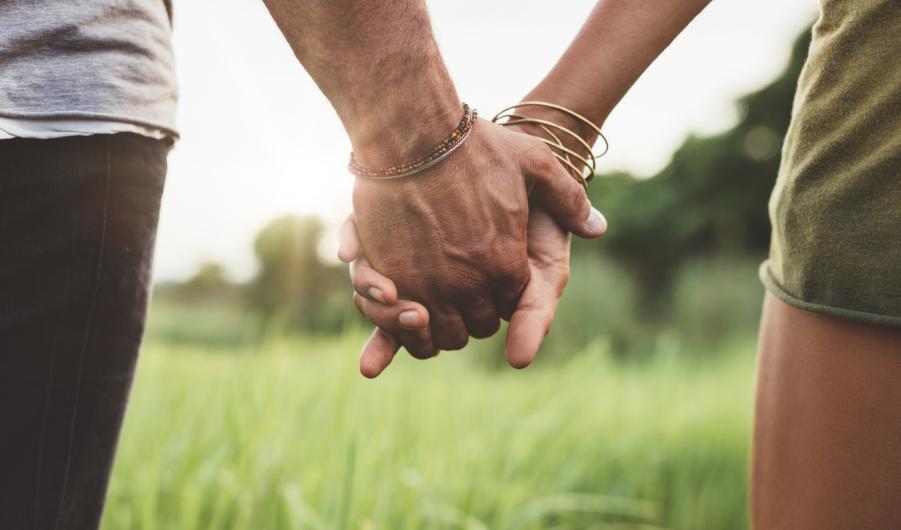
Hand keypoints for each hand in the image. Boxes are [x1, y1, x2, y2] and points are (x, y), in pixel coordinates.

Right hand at [351, 119, 605, 351]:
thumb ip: (569, 199)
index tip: (489, 279)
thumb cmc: (475, 146)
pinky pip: (397, 324)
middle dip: (471, 314)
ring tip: (433, 302)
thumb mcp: (535, 163)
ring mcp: (427, 286)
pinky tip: (402, 303)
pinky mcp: (390, 280)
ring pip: (438, 334)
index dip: (501, 295)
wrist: (412, 134)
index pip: (510, 307)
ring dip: (437, 325)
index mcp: (506, 264)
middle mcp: (469, 284)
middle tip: (462, 292)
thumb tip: (598, 228)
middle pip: (474, 327)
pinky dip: (401, 322)